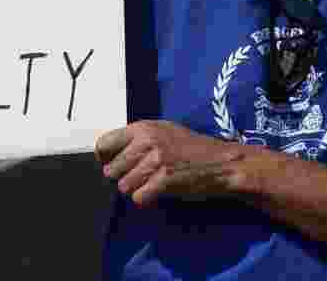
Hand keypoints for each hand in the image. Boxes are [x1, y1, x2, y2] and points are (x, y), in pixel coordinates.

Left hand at [95, 120, 247, 206]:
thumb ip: (137, 138)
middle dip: (122, 177)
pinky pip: (138, 197)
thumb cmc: (191, 147)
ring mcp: (155, 160)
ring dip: (134, 189)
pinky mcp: (164, 179)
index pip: (104, 144)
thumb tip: (108, 153)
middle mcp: (146, 141)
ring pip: (123, 186)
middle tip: (138, 178)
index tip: (111, 165)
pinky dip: (145, 199)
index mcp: (142, 128)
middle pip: (111, 170)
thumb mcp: (162, 131)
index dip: (104, 158)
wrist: (222, 162)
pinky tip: (156, 193)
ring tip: (150, 184)